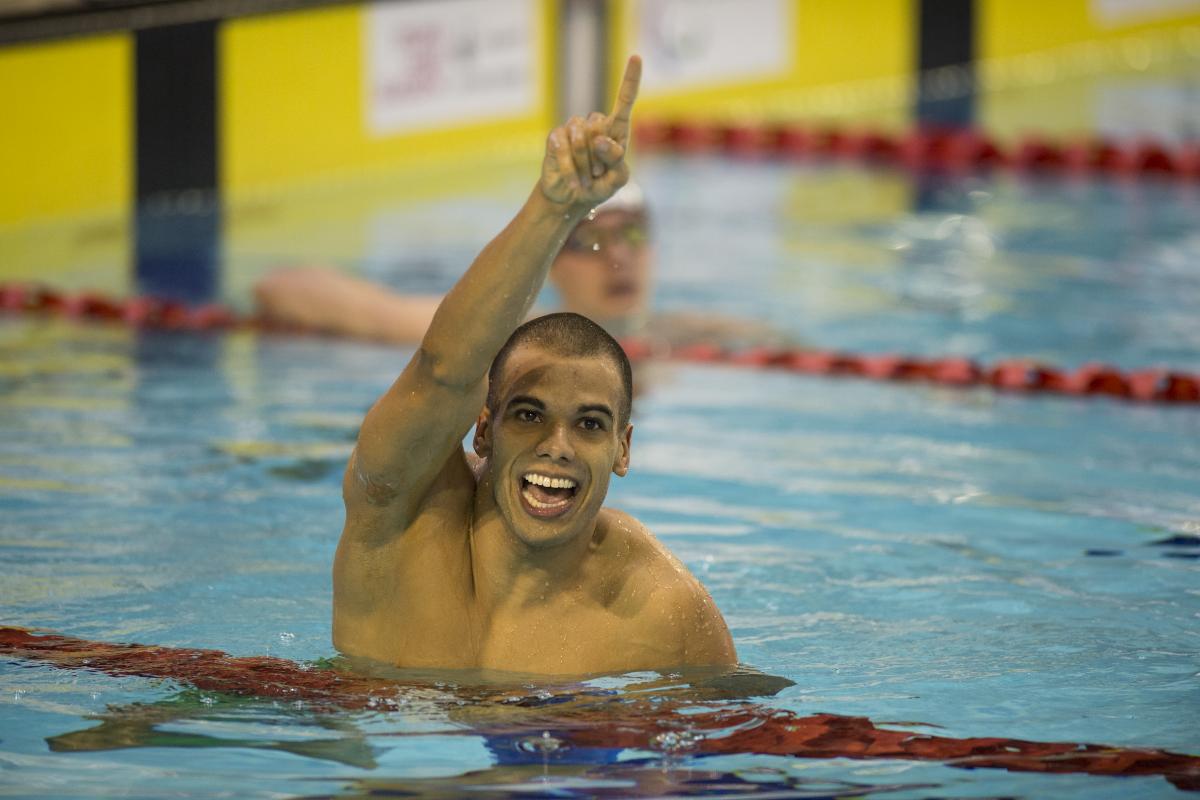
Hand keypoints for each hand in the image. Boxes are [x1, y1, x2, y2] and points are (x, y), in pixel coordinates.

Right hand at [540, 55, 640, 208]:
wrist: (572, 198)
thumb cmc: (599, 186)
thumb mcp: (618, 180)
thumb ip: (617, 161)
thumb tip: (601, 140)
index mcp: (616, 130)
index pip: (625, 101)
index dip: (630, 79)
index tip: (636, 57)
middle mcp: (595, 124)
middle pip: (600, 127)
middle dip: (600, 157)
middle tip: (598, 174)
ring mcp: (574, 128)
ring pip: (581, 137)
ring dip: (585, 164)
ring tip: (587, 178)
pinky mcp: (556, 137)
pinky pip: (563, 147)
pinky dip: (570, 168)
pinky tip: (573, 180)